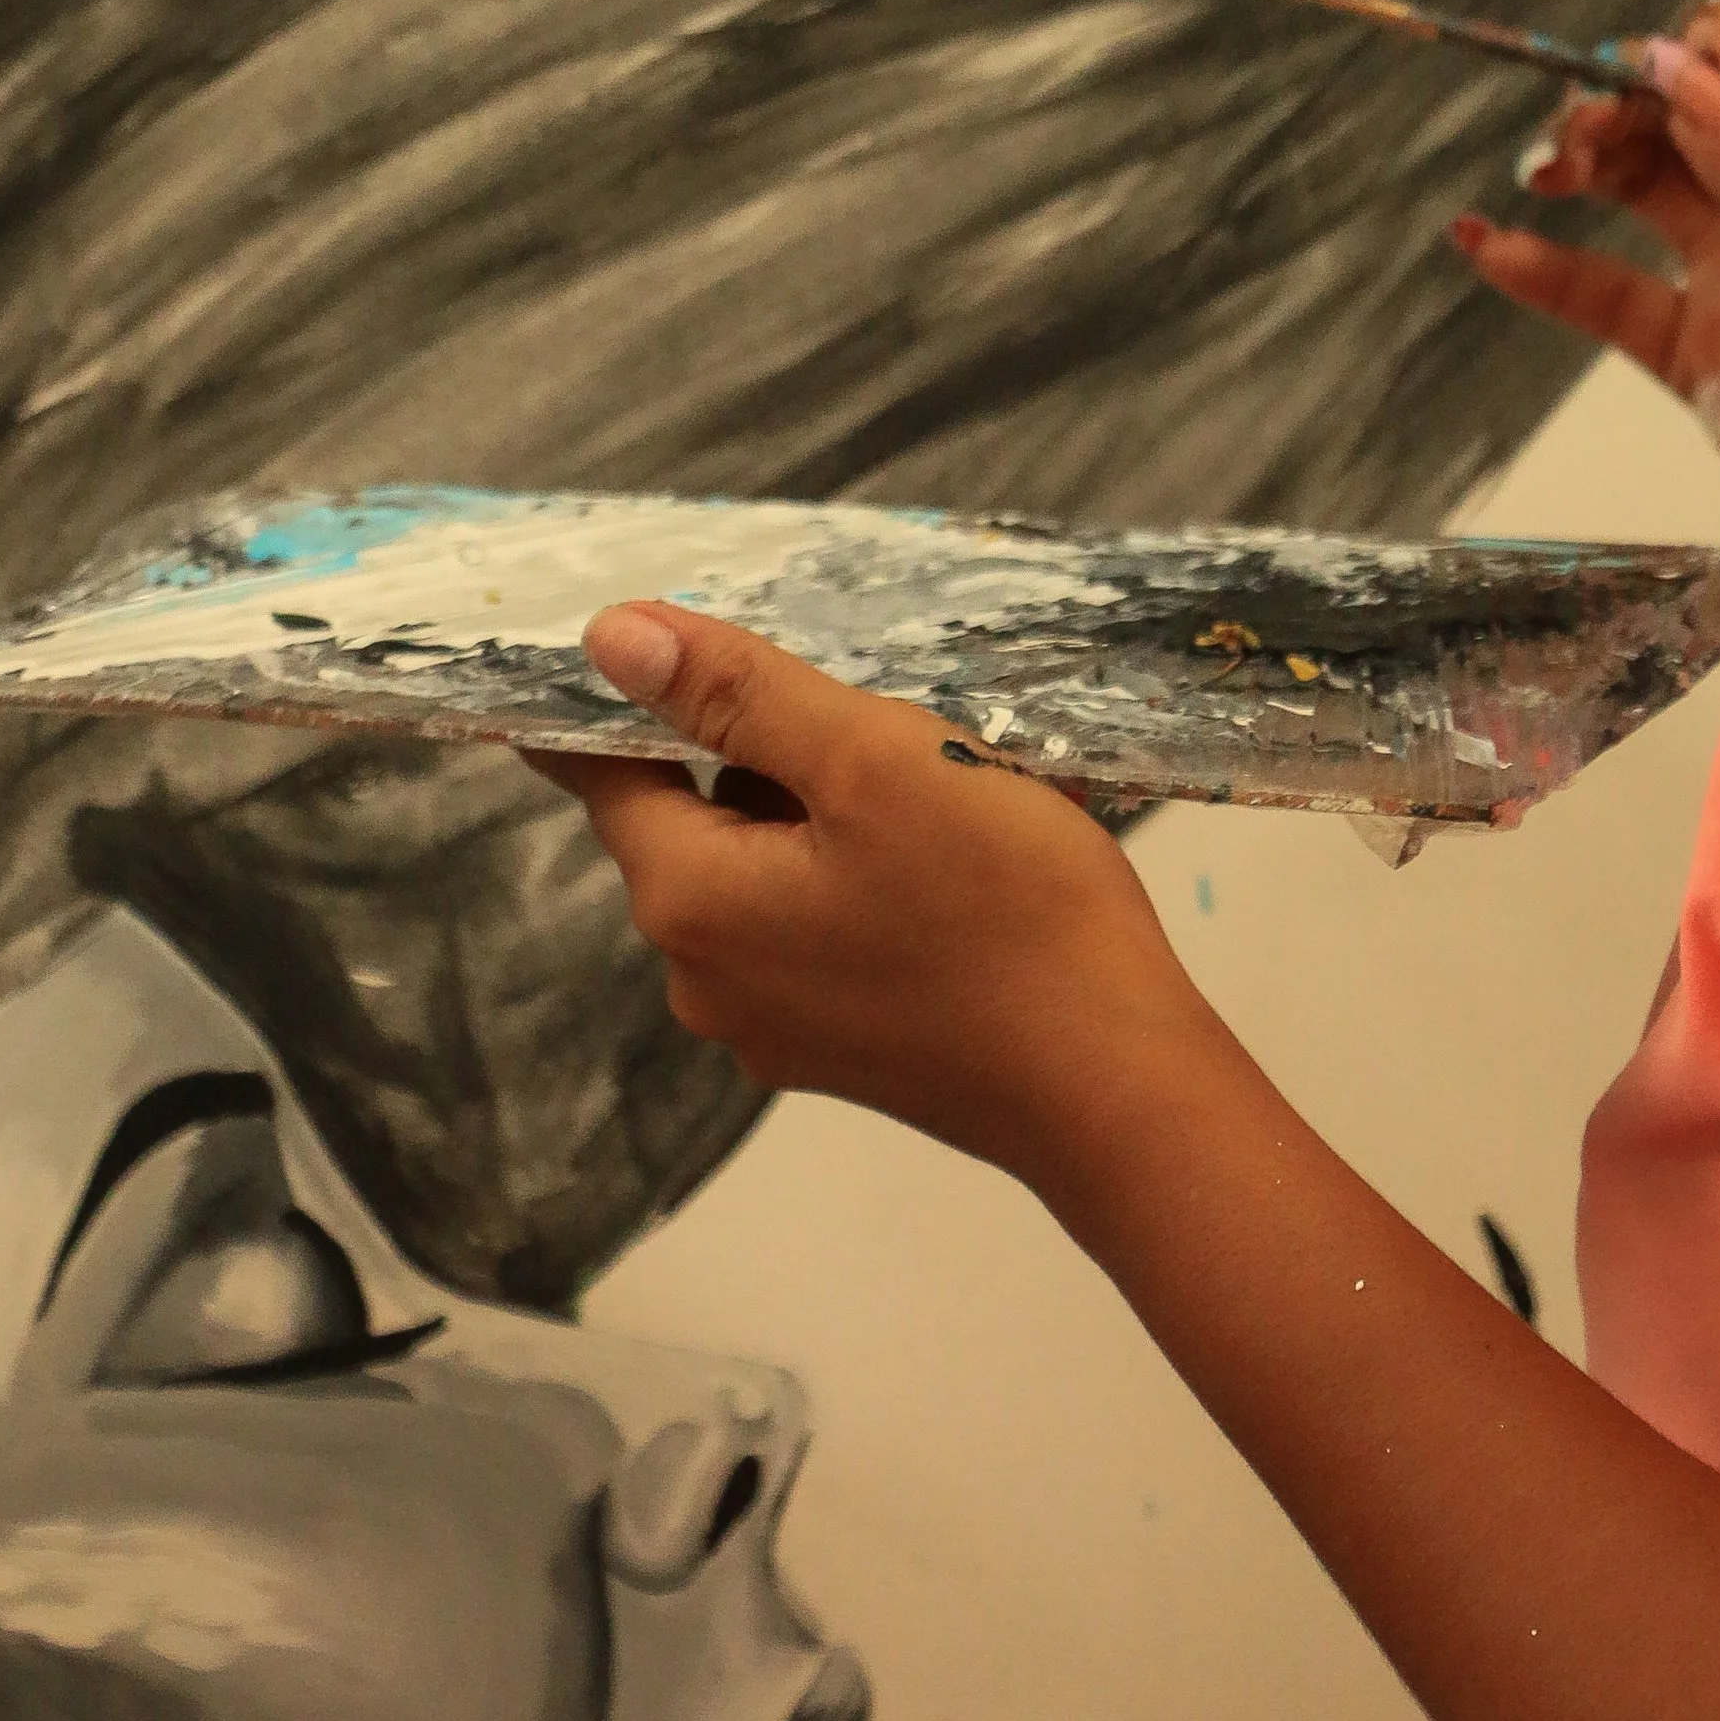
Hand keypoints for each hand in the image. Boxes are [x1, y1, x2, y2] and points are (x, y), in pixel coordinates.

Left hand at [535, 604, 1214, 1195]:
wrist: (1115, 1089)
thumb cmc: (998, 907)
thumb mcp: (870, 760)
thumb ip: (737, 694)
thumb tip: (606, 637)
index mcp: (690, 900)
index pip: (603, 770)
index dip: (619, 695)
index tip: (661, 631)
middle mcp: (703, 977)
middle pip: (697, 813)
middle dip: (768, 746)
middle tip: (874, 705)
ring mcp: (772, 1024)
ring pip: (766, 863)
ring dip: (828, 803)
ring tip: (941, 773)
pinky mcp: (838, 1046)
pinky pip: (814, 921)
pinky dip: (862, 867)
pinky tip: (958, 848)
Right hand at [1452, 0, 1719, 518]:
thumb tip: (1680, 76)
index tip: (1669, 65)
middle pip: (1698, 107)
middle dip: (1632, 95)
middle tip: (1586, 121)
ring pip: (1645, 183)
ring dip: (1586, 157)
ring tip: (1550, 167)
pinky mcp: (1706, 350)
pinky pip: (1611, 296)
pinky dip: (1546, 269)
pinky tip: (1489, 243)